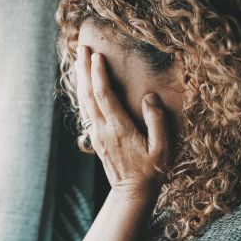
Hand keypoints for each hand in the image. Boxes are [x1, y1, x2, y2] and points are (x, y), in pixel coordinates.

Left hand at [75, 45, 170, 196]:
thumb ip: (157, 121)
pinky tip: (82, 84)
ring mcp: (97, 134)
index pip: (104, 95)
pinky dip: (82, 93)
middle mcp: (103, 129)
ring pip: (83, 101)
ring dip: (80, 78)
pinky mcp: (96, 138)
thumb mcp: (162, 148)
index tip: (96, 55)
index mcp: (119, 128)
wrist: (133, 193)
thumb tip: (149, 97)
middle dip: (84, 69)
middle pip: (88, 94)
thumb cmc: (152, 171)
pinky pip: (85, 111)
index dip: (98, 74)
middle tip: (81, 47)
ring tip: (78, 59)